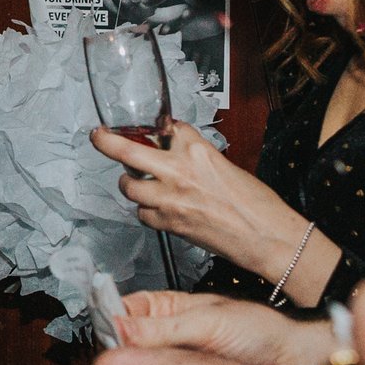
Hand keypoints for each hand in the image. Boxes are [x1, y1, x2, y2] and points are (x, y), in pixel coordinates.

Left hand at [93, 126, 336, 300]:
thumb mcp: (226, 166)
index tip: (150, 130)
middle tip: (98, 136)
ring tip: (140, 184)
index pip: (166, 128)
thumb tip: (178, 155)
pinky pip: (142, 214)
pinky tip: (160, 210)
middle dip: (107, 142)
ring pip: (128, 186)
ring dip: (131, 185)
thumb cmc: (255, 203)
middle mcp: (178, 170)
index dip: (158, 130)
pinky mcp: (168, 223)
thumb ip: (196, 157)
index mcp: (197, 150)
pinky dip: (147, 211)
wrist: (266, 236)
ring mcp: (169, 198)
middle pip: (127, 151)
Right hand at [116, 290, 337, 364]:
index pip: (121, 315)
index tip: (108, 344)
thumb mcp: (211, 321)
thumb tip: (119, 326)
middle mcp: (165, 340)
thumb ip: (163, 327)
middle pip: (124, 353)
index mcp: (165, 310)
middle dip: (123, 364)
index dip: (110, 329)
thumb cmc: (264, 334)